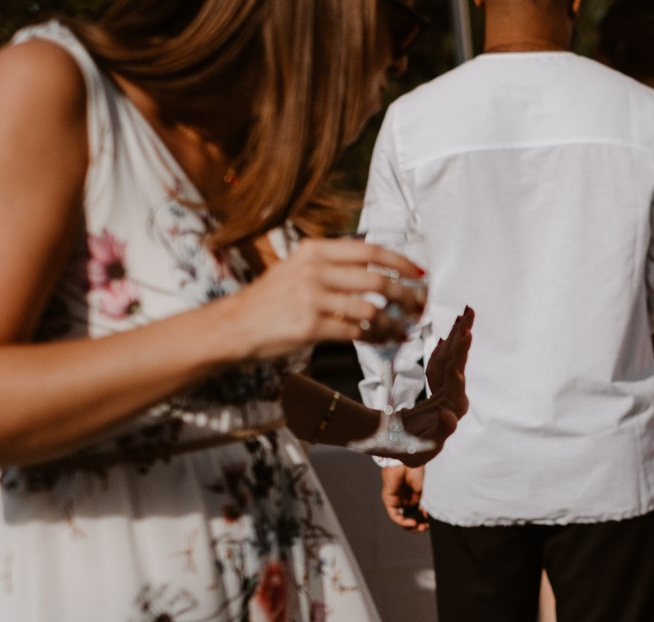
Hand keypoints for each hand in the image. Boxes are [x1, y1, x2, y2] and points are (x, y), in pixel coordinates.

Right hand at [230, 237, 423, 361]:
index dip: (400, 262)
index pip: (369, 251)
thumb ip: (333, 267)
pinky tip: (381, 339)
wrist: (235, 325)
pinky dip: (373, 336)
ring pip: (370, 310)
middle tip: (418, 305)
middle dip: (405, 295)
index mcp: (315, 250)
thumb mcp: (298, 268)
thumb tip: (379, 274)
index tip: (418, 273)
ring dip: (392, 322)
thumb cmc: (271, 300)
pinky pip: (354, 332)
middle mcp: (315, 270)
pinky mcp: (310, 327)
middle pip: (377, 280)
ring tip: (402, 329)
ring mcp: (312, 298)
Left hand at [380, 465, 427, 530]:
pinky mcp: (389, 500)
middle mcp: (405, 499)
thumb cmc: (416, 471)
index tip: (432, 524)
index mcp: (414, 496)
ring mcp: (397, 500)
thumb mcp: (424, 490)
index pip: (418, 514)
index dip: (424, 521)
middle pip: (410, 518)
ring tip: (420, 527)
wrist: (407, 460)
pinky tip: (412, 522)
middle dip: (418, 525)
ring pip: (402, 519)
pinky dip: (403, 521)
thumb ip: (424, 504)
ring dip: (411, 526)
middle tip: (426, 527)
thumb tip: (426, 517)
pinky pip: (395, 515)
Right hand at [394, 307, 473, 466]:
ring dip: (456, 337)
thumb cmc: (410, 450)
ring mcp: (447, 392)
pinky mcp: (438, 388)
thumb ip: (441, 432)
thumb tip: (450, 415)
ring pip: (451, 360)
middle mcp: (454, 400)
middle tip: (468, 319)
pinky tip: (447, 336)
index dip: (457, 369)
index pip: (456, 387)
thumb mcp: (422, 448)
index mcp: (452, 412)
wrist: (398, 445)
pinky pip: (440, 364)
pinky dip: (442, 349)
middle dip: (462, 342)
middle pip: (458, 366)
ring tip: (463, 315)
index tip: (459, 350)